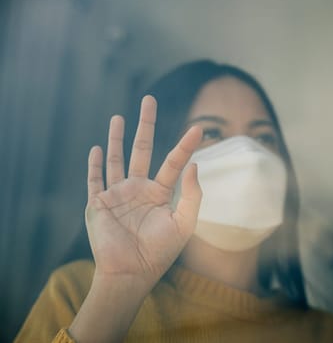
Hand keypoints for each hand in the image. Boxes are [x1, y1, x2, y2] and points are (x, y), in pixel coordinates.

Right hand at [85, 95, 201, 291]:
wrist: (131, 272)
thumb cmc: (161, 251)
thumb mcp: (184, 222)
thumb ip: (192, 194)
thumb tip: (194, 164)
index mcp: (160, 193)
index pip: (174, 162)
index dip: (186, 145)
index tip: (198, 128)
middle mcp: (139, 189)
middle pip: (142, 149)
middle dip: (145, 125)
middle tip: (149, 100)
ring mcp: (118, 194)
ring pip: (116, 159)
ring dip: (117, 138)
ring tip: (120, 117)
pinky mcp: (98, 203)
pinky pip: (95, 180)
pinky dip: (95, 164)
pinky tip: (97, 148)